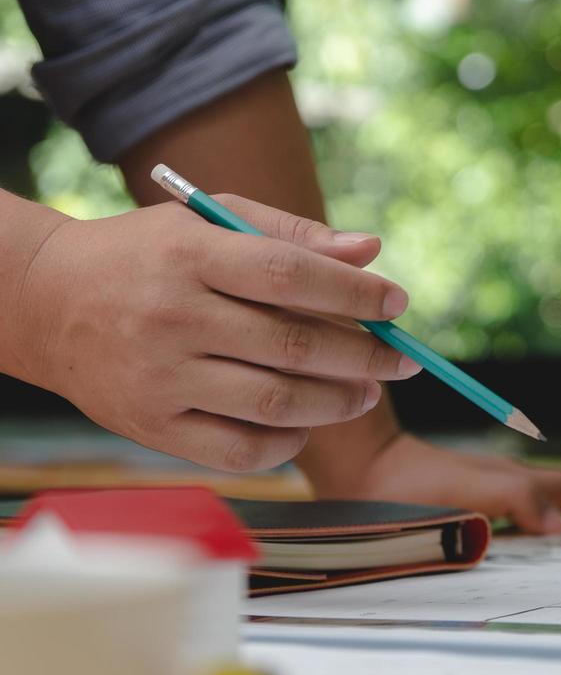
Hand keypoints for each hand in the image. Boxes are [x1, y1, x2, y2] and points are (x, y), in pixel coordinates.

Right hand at [12, 196, 419, 471]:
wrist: (45, 304)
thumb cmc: (149, 257)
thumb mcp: (208, 224)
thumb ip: (292, 234)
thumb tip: (371, 251)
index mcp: (190, 256)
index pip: (292, 276)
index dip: (356, 294)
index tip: (398, 304)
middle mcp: (172, 317)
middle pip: (293, 346)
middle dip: (365, 356)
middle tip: (401, 361)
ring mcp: (159, 377)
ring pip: (275, 402)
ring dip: (338, 403)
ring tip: (365, 393)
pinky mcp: (152, 426)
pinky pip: (241, 450)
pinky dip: (288, 442)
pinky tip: (306, 424)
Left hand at [312, 433, 560, 532]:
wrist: (358, 465)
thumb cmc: (406, 488)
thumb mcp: (467, 497)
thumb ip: (518, 504)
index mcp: (514, 482)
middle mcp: (505, 477)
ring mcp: (485, 481)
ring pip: (541, 494)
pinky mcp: (463, 487)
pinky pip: (517, 499)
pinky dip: (538, 512)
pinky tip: (526, 527)